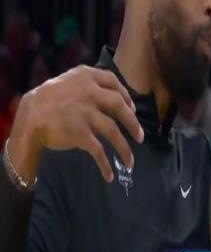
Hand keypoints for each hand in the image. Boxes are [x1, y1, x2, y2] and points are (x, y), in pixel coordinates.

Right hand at [7, 66, 142, 184]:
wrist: (29, 116)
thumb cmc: (49, 99)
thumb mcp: (69, 82)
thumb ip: (88, 85)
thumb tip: (114, 97)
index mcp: (86, 77)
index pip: (113, 82)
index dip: (126, 96)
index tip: (132, 109)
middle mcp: (89, 93)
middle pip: (119, 106)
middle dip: (133, 123)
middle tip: (140, 136)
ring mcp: (85, 113)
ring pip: (113, 132)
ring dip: (124, 149)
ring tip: (130, 162)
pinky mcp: (80, 133)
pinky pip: (98, 150)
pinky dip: (105, 164)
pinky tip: (109, 175)